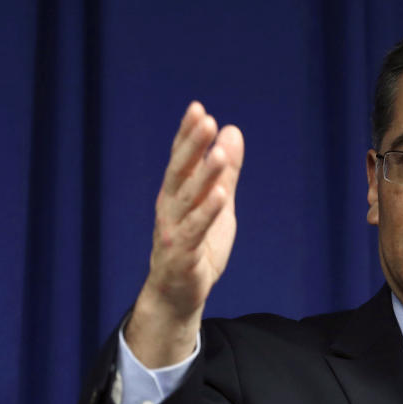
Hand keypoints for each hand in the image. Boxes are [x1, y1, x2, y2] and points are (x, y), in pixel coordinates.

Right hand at [126, 102, 244, 366]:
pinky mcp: (182, 255)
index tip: (198, 108)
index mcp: (176, 194)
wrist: (177, 295)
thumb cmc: (197, 247)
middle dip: (191, 145)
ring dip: (204, 175)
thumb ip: (224, 172)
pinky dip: (207, 212)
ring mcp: (173, 231)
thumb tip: (232, 131)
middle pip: (179, 171)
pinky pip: (195, 230)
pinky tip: (220, 194)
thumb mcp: (217, 205)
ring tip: (219, 153)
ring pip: (188, 199)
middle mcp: (169, 208)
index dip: (187, 135)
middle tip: (204, 119)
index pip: (180, 159)